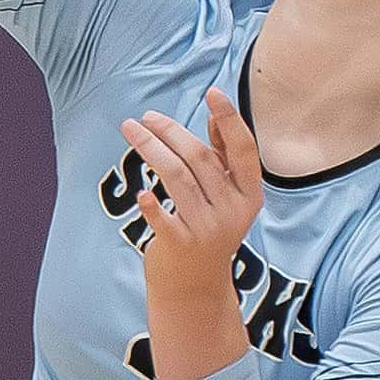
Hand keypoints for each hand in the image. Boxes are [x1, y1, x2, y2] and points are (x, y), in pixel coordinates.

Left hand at [120, 87, 264, 304]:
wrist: (195, 287)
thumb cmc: (209, 228)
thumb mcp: (226, 196)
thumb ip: (224, 157)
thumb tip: (216, 114)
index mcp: (249, 195)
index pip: (244, 150)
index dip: (230, 119)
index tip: (213, 92)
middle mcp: (232, 211)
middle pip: (199, 158)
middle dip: (169, 131)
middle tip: (145, 118)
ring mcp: (206, 229)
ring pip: (177, 177)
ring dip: (151, 148)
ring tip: (131, 129)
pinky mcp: (181, 245)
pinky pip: (164, 219)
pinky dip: (152, 206)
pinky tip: (141, 194)